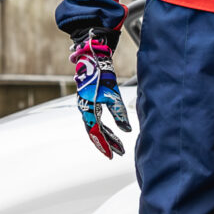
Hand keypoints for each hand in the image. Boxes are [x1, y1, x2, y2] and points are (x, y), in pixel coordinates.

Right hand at [71, 32, 131, 158]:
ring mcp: (86, 106)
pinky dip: (102, 128)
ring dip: (105, 136)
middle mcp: (85, 110)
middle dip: (107, 143)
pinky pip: (95, 120)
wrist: (91, 59)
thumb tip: (127, 130)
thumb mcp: (113, 95)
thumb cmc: (102, 76)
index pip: (97, 133)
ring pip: (95, 127)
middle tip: (118, 153)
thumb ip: (119, 113)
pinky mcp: (89, 102)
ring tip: (116, 144)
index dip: (106, 145)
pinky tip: (110, 131)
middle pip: (95, 132)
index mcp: (90, 110)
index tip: (115, 154)